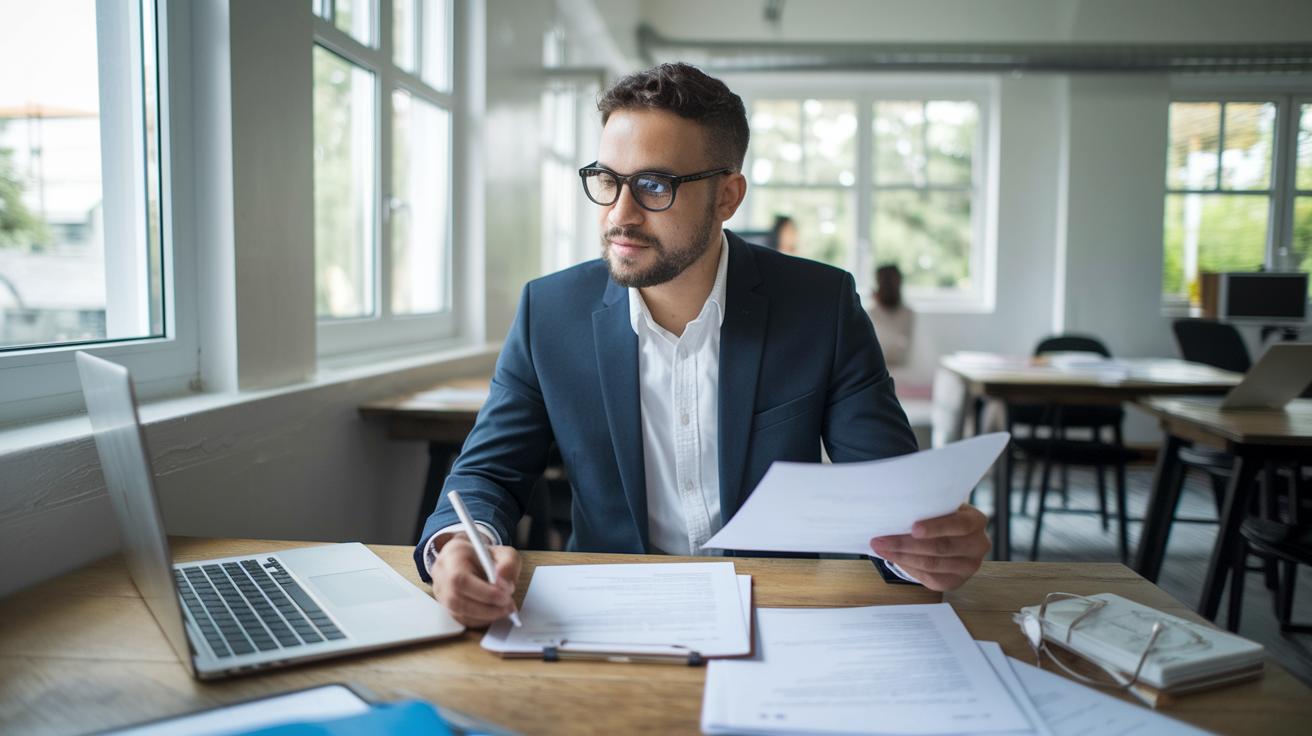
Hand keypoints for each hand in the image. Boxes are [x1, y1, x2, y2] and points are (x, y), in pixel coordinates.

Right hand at [429, 535, 520, 626]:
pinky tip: (493, 613)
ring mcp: (441, 592)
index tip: (505, 596)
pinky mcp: (446, 606)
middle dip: (487, 608)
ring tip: (503, 609)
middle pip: (457, 600)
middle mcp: (441, 575)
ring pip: (458, 613)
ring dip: (485, 616)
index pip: (461, 579)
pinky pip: (461, 619)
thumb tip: (505, 583)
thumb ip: (508, 565)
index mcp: (453, 556)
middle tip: (508, 607)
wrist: (471, 559)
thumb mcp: (503, 553)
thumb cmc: (486, 556)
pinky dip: (480, 620)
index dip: (484, 592)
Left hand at [869, 504, 989, 591]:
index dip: (936, 527)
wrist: (954, 538)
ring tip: (881, 548)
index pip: (959, 524)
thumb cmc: (944, 518)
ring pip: (931, 564)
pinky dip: (908, 567)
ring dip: (902, 557)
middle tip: (881, 540)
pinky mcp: (955, 581)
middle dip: (906, 544)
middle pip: (940, 547)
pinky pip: (929, 576)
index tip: (913, 528)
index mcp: (976, 521)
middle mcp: (977, 545)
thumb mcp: (943, 508)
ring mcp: (968, 566)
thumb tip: (896, 511)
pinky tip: (894, 559)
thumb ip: (930, 508)